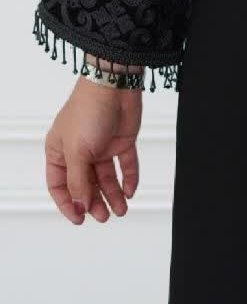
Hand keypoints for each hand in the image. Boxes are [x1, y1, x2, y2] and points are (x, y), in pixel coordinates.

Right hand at [44, 77, 142, 223]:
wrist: (115, 84)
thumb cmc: (88, 110)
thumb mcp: (77, 152)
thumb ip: (78, 182)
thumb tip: (81, 205)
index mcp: (59, 151)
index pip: (59, 185)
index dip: (68, 203)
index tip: (80, 218)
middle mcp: (80, 151)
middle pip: (85, 185)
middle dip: (94, 202)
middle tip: (103, 216)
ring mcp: (101, 146)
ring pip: (106, 178)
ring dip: (113, 195)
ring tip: (120, 210)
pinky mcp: (121, 141)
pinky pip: (125, 165)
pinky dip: (129, 178)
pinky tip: (130, 191)